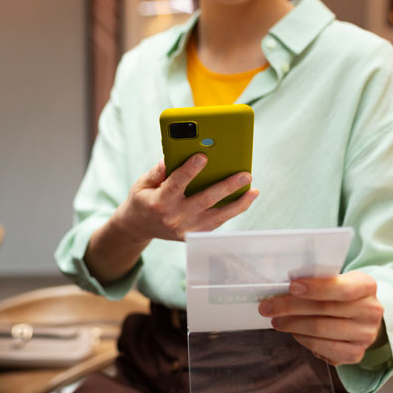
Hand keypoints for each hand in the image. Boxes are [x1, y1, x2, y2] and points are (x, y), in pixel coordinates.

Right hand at [111, 154, 258, 241]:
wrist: (139, 227)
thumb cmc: (143, 199)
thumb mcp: (142, 183)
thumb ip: (158, 171)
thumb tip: (173, 157)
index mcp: (159, 202)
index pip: (176, 184)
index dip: (189, 170)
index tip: (203, 156)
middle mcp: (174, 218)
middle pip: (205, 200)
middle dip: (227, 186)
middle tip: (245, 174)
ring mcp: (186, 229)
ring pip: (217, 216)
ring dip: (238, 203)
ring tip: (253, 190)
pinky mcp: (194, 235)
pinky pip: (217, 223)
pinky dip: (232, 211)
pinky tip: (244, 200)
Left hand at [258, 271, 383, 365]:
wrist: (361, 317)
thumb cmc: (340, 295)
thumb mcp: (336, 280)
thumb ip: (316, 281)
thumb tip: (281, 287)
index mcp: (367, 286)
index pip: (342, 288)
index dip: (315, 288)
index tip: (291, 287)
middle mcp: (371, 311)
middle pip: (325, 310)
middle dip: (290, 307)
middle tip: (267, 307)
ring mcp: (365, 335)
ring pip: (321, 330)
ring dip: (292, 325)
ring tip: (276, 320)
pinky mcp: (356, 354)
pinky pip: (323, 348)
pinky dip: (304, 340)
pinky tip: (294, 332)